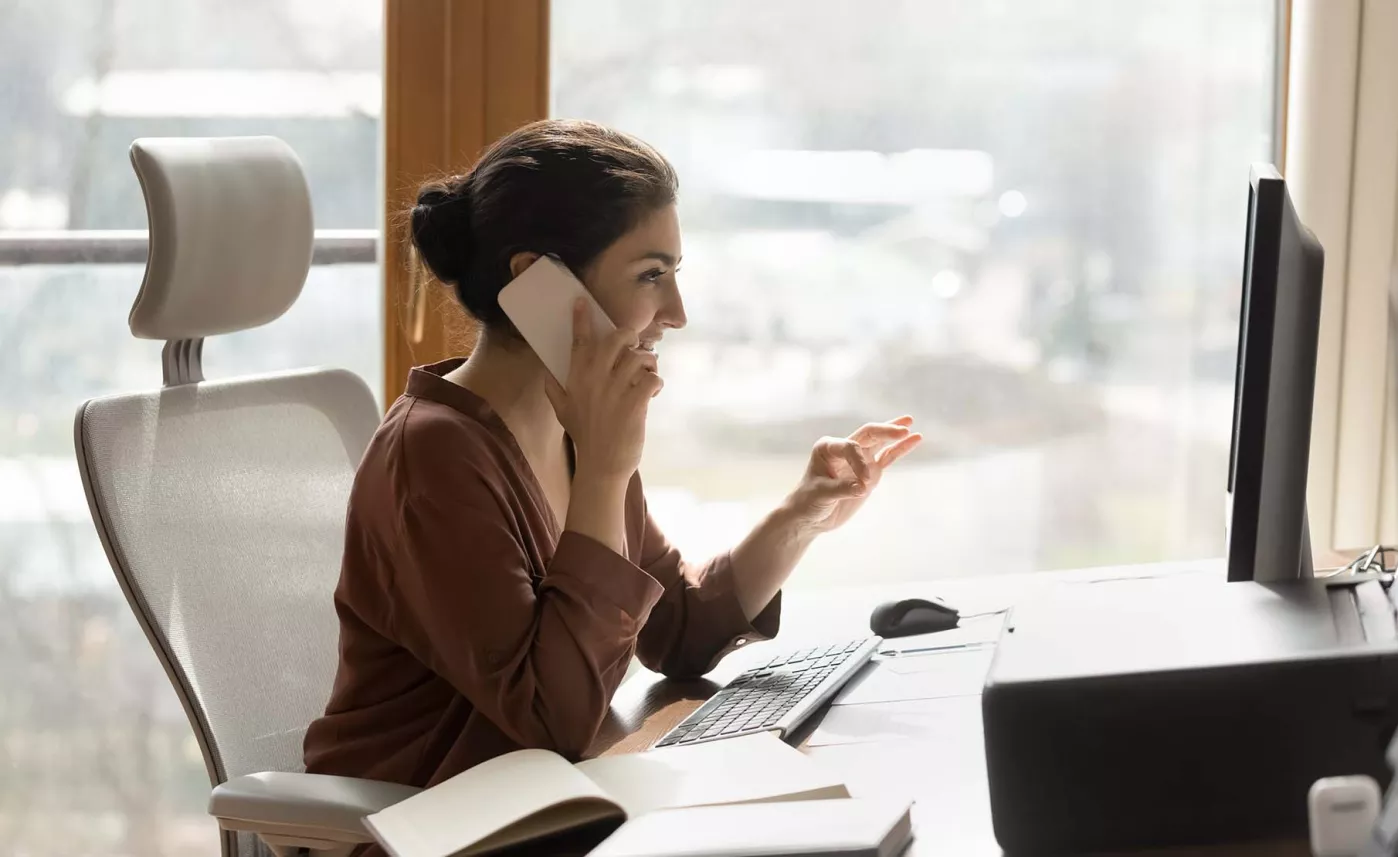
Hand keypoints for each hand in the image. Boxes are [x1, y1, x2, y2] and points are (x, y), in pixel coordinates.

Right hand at [544, 298, 662, 481]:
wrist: (602, 464)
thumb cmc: (584, 437)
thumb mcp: (562, 412)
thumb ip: (554, 388)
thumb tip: (548, 371)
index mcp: (577, 378)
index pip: (579, 342)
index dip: (581, 319)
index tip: (581, 303)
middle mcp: (596, 379)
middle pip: (616, 339)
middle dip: (628, 336)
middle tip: (633, 345)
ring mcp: (617, 389)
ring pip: (639, 357)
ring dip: (647, 362)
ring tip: (645, 374)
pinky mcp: (636, 402)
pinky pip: (653, 378)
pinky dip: (656, 382)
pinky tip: (652, 392)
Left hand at [785, 416, 922, 533]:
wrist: (811, 516)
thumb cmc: (808, 501)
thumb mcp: (821, 495)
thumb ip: (841, 489)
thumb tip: (863, 486)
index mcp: (828, 448)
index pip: (850, 446)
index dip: (859, 462)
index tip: (863, 483)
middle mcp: (844, 449)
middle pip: (868, 434)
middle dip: (885, 430)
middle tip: (903, 429)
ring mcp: (859, 459)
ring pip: (880, 442)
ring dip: (895, 433)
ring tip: (910, 422)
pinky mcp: (870, 472)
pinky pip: (888, 457)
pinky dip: (900, 449)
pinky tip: (915, 439)